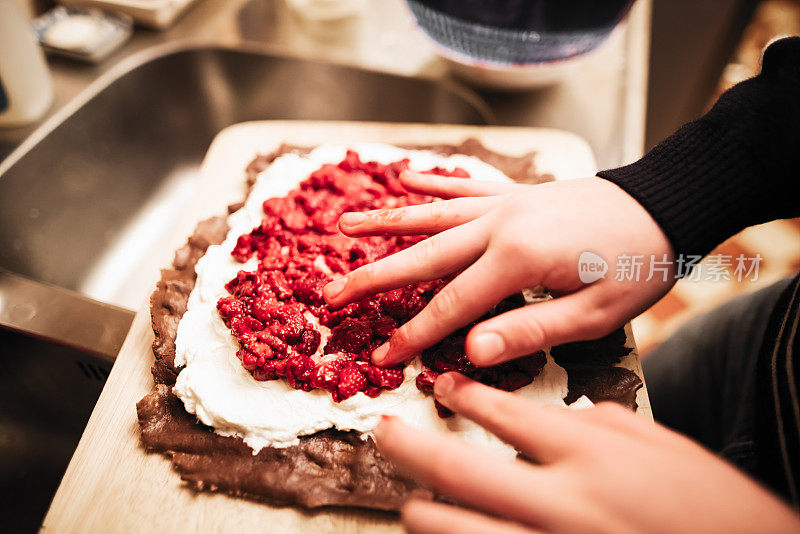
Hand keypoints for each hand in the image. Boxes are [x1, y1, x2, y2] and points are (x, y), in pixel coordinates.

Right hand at [323, 172, 674, 366]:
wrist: (664, 205)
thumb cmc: (637, 265)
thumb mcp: (595, 314)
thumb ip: (529, 332)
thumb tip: (469, 352)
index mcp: (516, 259)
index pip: (450, 306)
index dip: (412, 335)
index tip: (380, 356)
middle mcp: (498, 225)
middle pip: (421, 255)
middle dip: (371, 277)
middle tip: (329, 293)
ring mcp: (504, 203)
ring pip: (431, 214)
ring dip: (384, 221)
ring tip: (343, 225)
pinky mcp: (514, 193)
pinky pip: (464, 187)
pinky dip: (433, 184)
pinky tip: (406, 179)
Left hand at [375, 373, 799, 533]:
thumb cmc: (710, 508)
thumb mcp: (660, 447)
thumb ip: (599, 425)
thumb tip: (559, 417)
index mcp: (586, 452)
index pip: (501, 412)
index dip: (462, 394)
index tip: (444, 386)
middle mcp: (556, 499)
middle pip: (450, 464)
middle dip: (404, 443)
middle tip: (386, 431)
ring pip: (446, 524)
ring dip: (423, 508)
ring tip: (417, 500)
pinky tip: (449, 531)